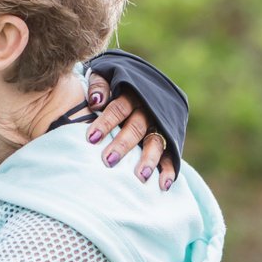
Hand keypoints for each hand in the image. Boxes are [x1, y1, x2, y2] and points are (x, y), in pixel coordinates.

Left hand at [85, 74, 176, 189]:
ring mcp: (160, 125)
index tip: (91, 138)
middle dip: (123, 144)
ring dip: (148, 159)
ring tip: (140, 177)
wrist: (136, 86)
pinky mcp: (168, 139)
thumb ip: (99, 85)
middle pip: (136, 127)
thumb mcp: (105, 76)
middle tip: (108, 161)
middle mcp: (148, 110)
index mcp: (132, 93)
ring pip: (155, 142)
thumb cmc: (111, 86)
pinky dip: (168, 169)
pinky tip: (163, 184)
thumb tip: (95, 101)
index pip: (119, 108)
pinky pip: (171, 155)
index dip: (106, 122)